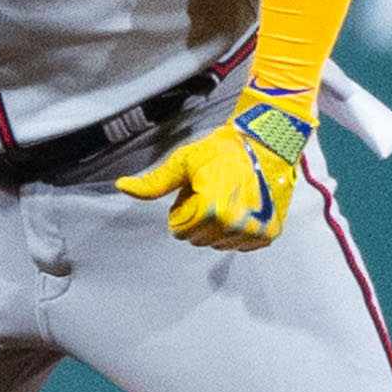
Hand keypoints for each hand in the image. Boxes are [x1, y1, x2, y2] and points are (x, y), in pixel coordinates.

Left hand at [120, 90, 314, 251]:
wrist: (266, 146)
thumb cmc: (222, 152)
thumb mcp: (183, 162)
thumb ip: (154, 182)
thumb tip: (122, 186)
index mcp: (213, 210)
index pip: (179, 230)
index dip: (182, 208)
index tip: (194, 190)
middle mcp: (236, 225)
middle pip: (197, 239)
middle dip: (197, 218)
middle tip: (210, 192)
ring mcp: (255, 232)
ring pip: (217, 244)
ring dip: (216, 226)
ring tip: (227, 197)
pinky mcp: (269, 234)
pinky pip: (239, 245)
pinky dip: (235, 231)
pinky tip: (241, 208)